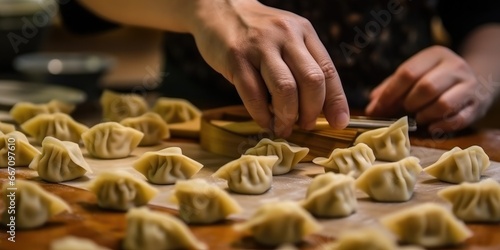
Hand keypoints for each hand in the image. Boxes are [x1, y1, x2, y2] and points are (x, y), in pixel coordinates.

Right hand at [190, 0, 348, 136]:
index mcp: (304, 31)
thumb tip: (320, 107)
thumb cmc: (256, 33)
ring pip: (285, 89)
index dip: (336, 101)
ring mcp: (260, 45)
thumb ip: (303, 64)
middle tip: (304, 126)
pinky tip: (264, 121)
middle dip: (311, 112)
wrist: (219, 8)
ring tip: (282, 127)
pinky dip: (261, 115)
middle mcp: (286, 35)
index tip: (338, 123)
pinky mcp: (236, 57)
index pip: (327, 70)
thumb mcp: (286, 38)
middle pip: (311, 80)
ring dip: (287, 116)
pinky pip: (253, 94)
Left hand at [366, 45, 494, 132]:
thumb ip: (391, 88)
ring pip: (443, 104)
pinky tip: (431, 126)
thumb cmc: (435, 78)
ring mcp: (469, 85)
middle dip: (409, 104)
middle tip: (403, 111)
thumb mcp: (414, 74)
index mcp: (435, 55)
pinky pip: (458, 119)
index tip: (376, 109)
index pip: (407, 73)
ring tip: (418, 117)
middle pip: (426, 87)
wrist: (477, 79)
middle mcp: (455, 67)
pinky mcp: (477, 105)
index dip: (389, 94)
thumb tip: (371, 106)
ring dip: (425, 115)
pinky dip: (441, 126)